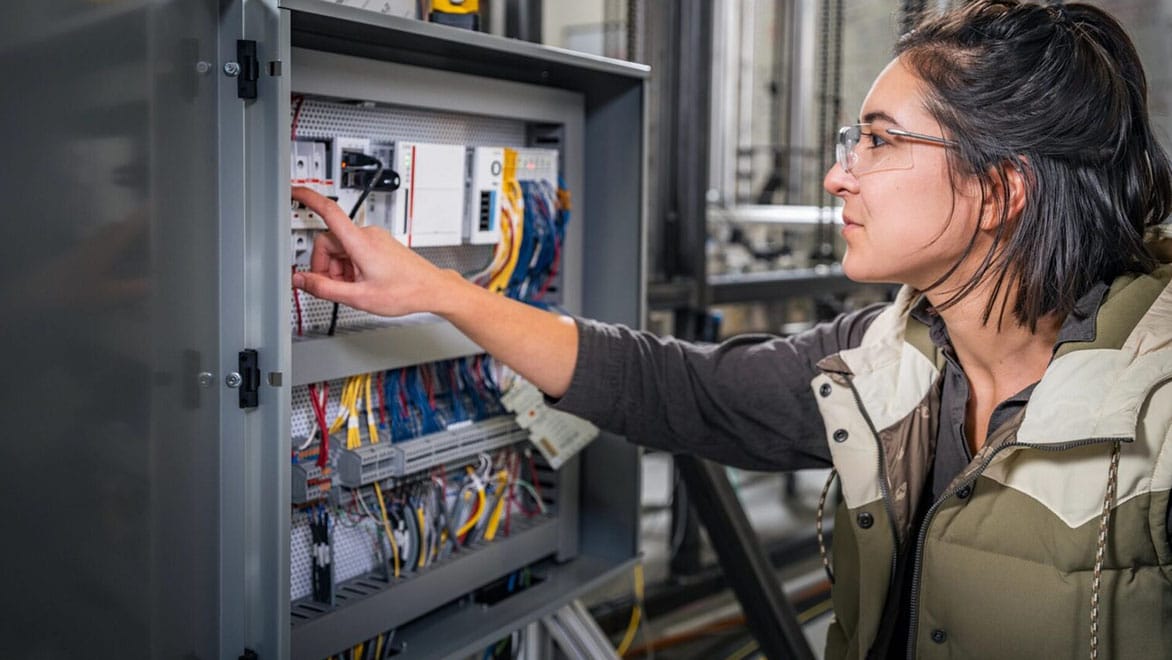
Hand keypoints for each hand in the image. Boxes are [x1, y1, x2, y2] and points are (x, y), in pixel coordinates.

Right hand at [291, 186, 456, 316]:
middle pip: (329, 242)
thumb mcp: (359, 297)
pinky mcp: (378, 244)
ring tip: (356, 287)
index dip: (308, 199)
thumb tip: (300, 280)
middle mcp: (367, 234)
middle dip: (326, 266)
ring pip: (340, 249)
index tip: (294, 191)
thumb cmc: (405, 291)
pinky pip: (353, 251)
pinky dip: (350, 267)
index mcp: (360, 242)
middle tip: (337, 286)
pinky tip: (362, 282)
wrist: (431, 289)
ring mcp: (374, 238)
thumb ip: (324, 288)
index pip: (328, 211)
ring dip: (339, 269)